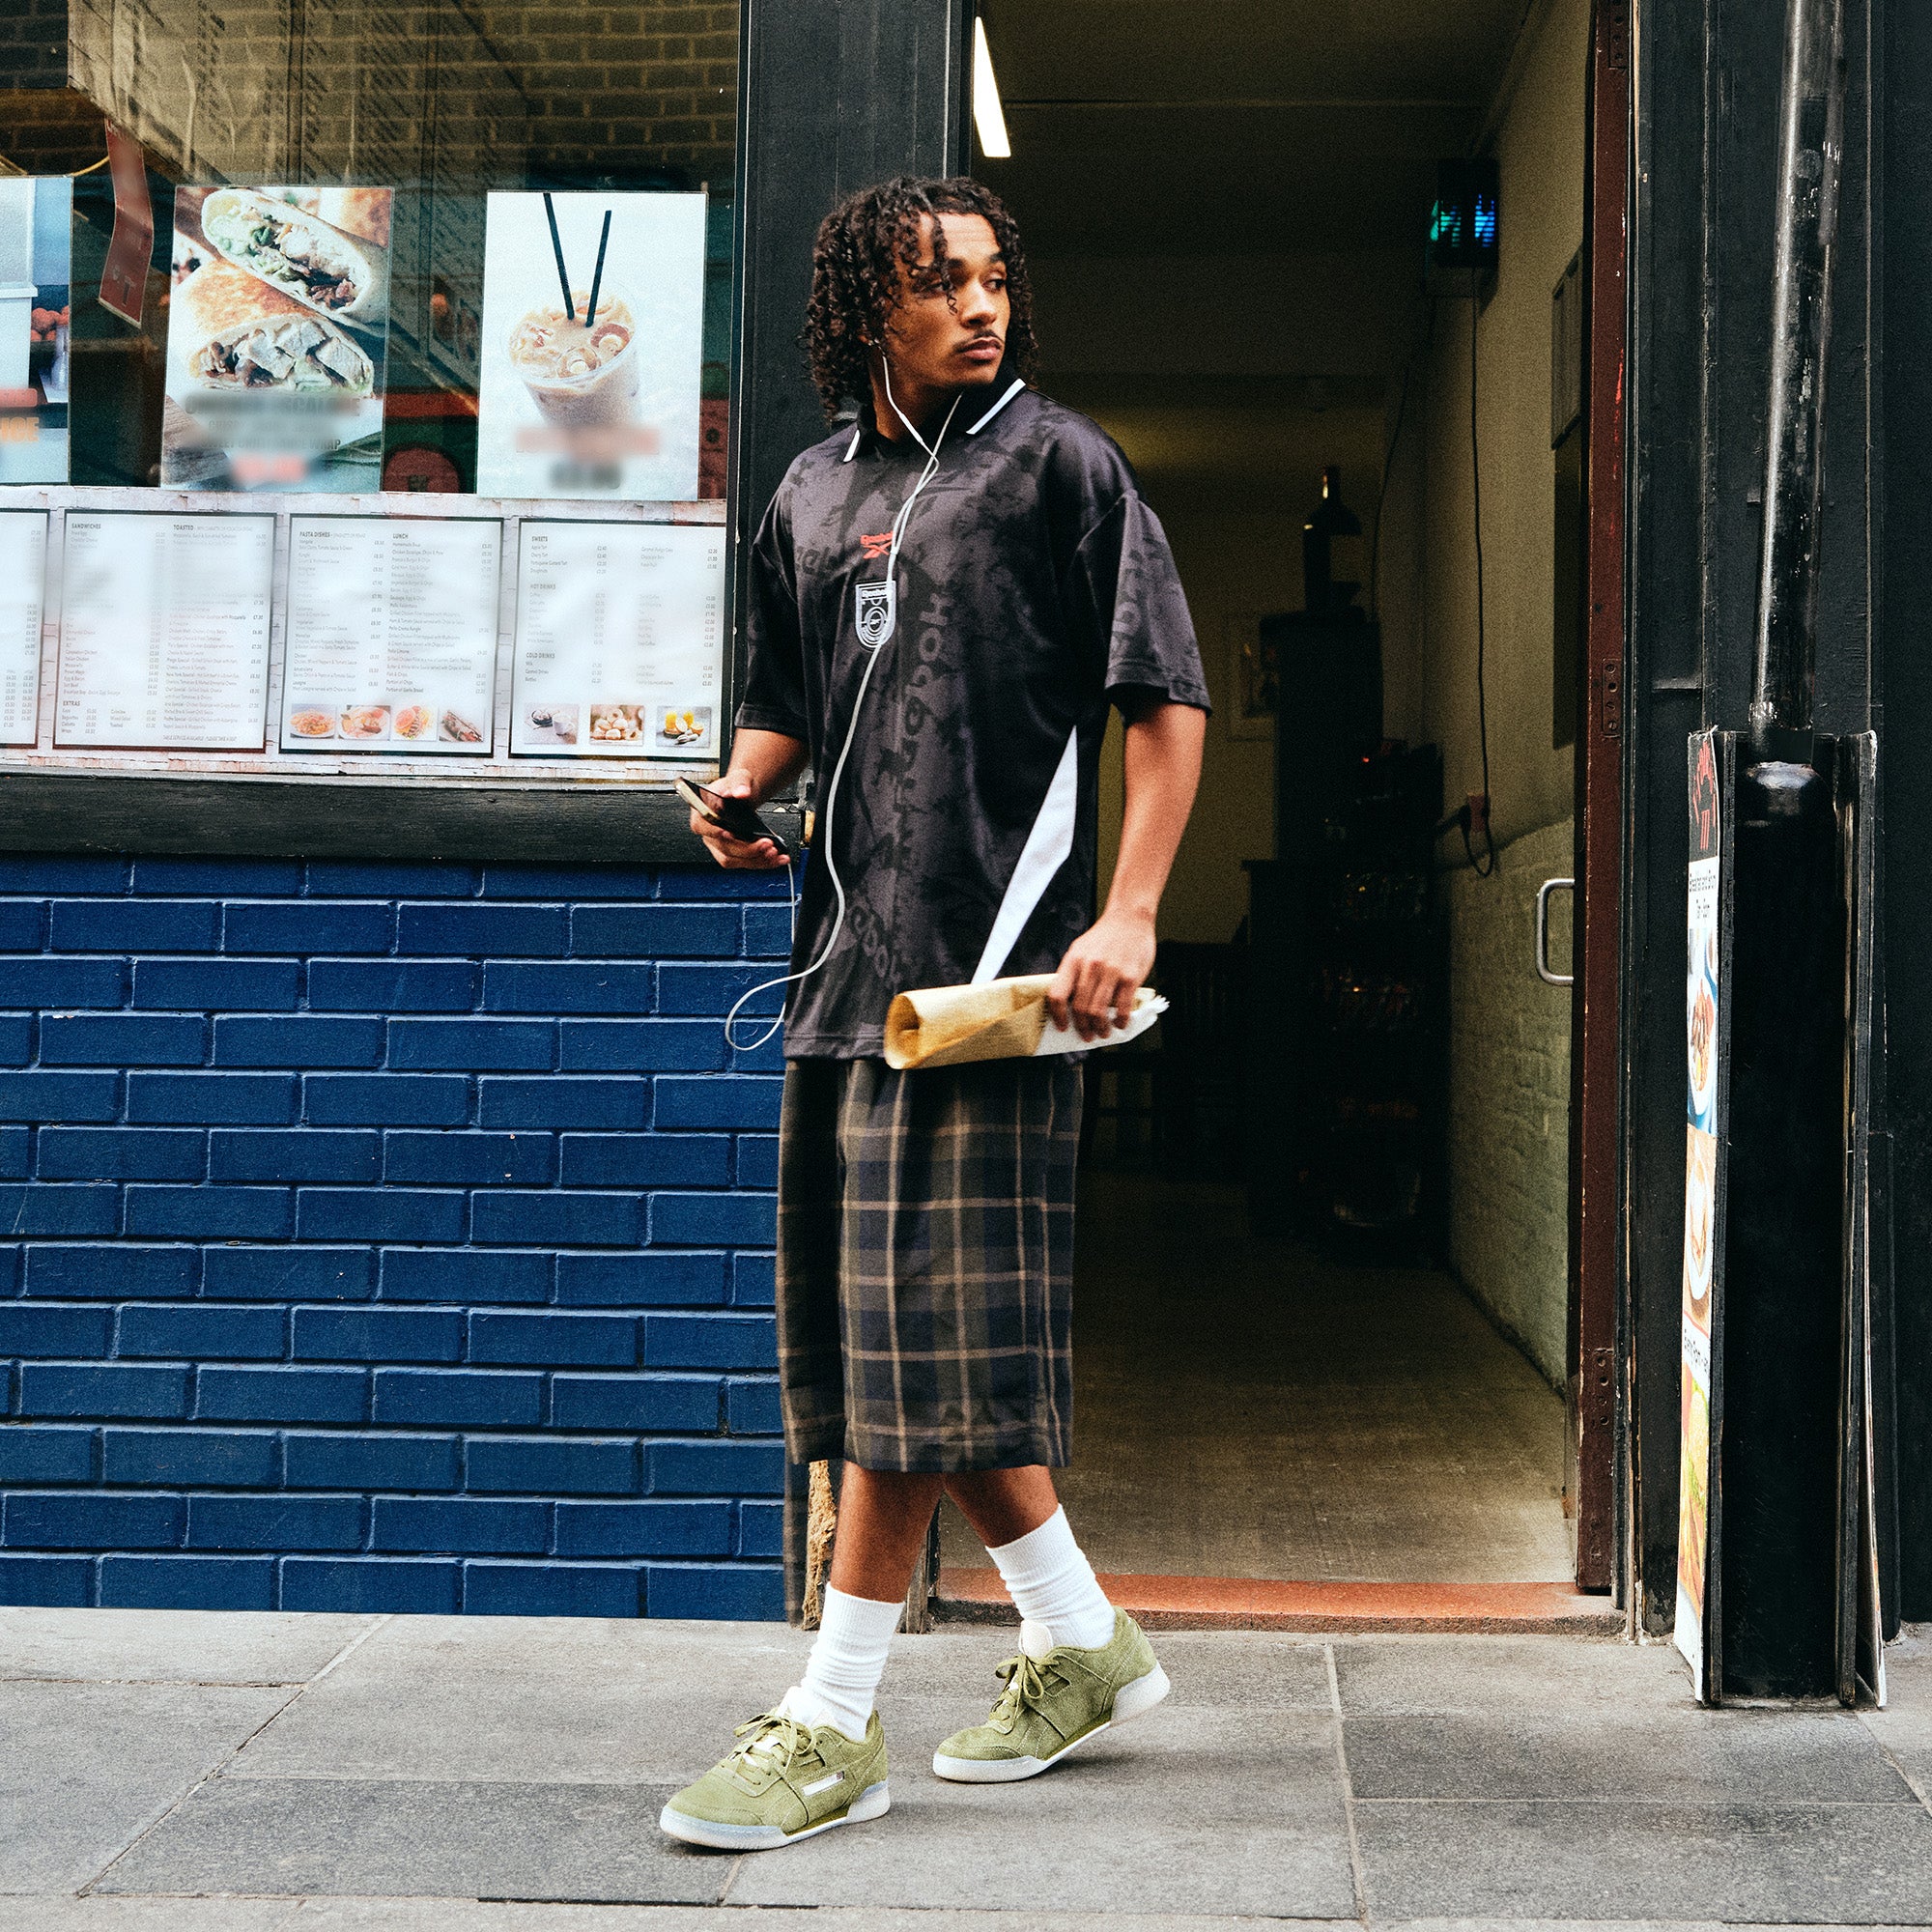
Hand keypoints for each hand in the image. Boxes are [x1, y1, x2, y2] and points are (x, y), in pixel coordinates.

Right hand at [693, 772, 788, 869]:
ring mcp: (720, 846)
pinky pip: (747, 863)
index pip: (702, 826)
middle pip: (723, 847)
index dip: (714, 832)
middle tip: (766, 843)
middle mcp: (709, 833)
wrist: (744, 797)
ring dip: (757, 859)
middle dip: (746, 848)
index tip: (729, 833)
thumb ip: (739, 784)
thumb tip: (741, 792)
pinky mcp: (734, 855)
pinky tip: (778, 858)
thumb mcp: (738, 779)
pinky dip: (765, 862)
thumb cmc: (736, 788)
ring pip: (735, 860)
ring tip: (774, 852)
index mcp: (702, 813)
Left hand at [1047, 909, 1155, 1041]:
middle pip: (1079, 1008)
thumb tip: (1067, 1004)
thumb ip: (1073, 973)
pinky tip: (1120, 1023)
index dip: (1058, 1016)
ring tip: (1103, 1032)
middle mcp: (1090, 966)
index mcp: (1073, 960)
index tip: (1062, 1026)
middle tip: (1087, 1035)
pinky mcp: (1130, 976)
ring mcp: (1111, 972)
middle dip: (1082, 1028)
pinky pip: (1122, 1007)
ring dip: (1100, 1028)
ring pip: (1099, 1011)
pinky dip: (1120, 1021)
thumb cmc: (1104, 936)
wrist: (1130, 918)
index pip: (1057, 995)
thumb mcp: (1080, 949)